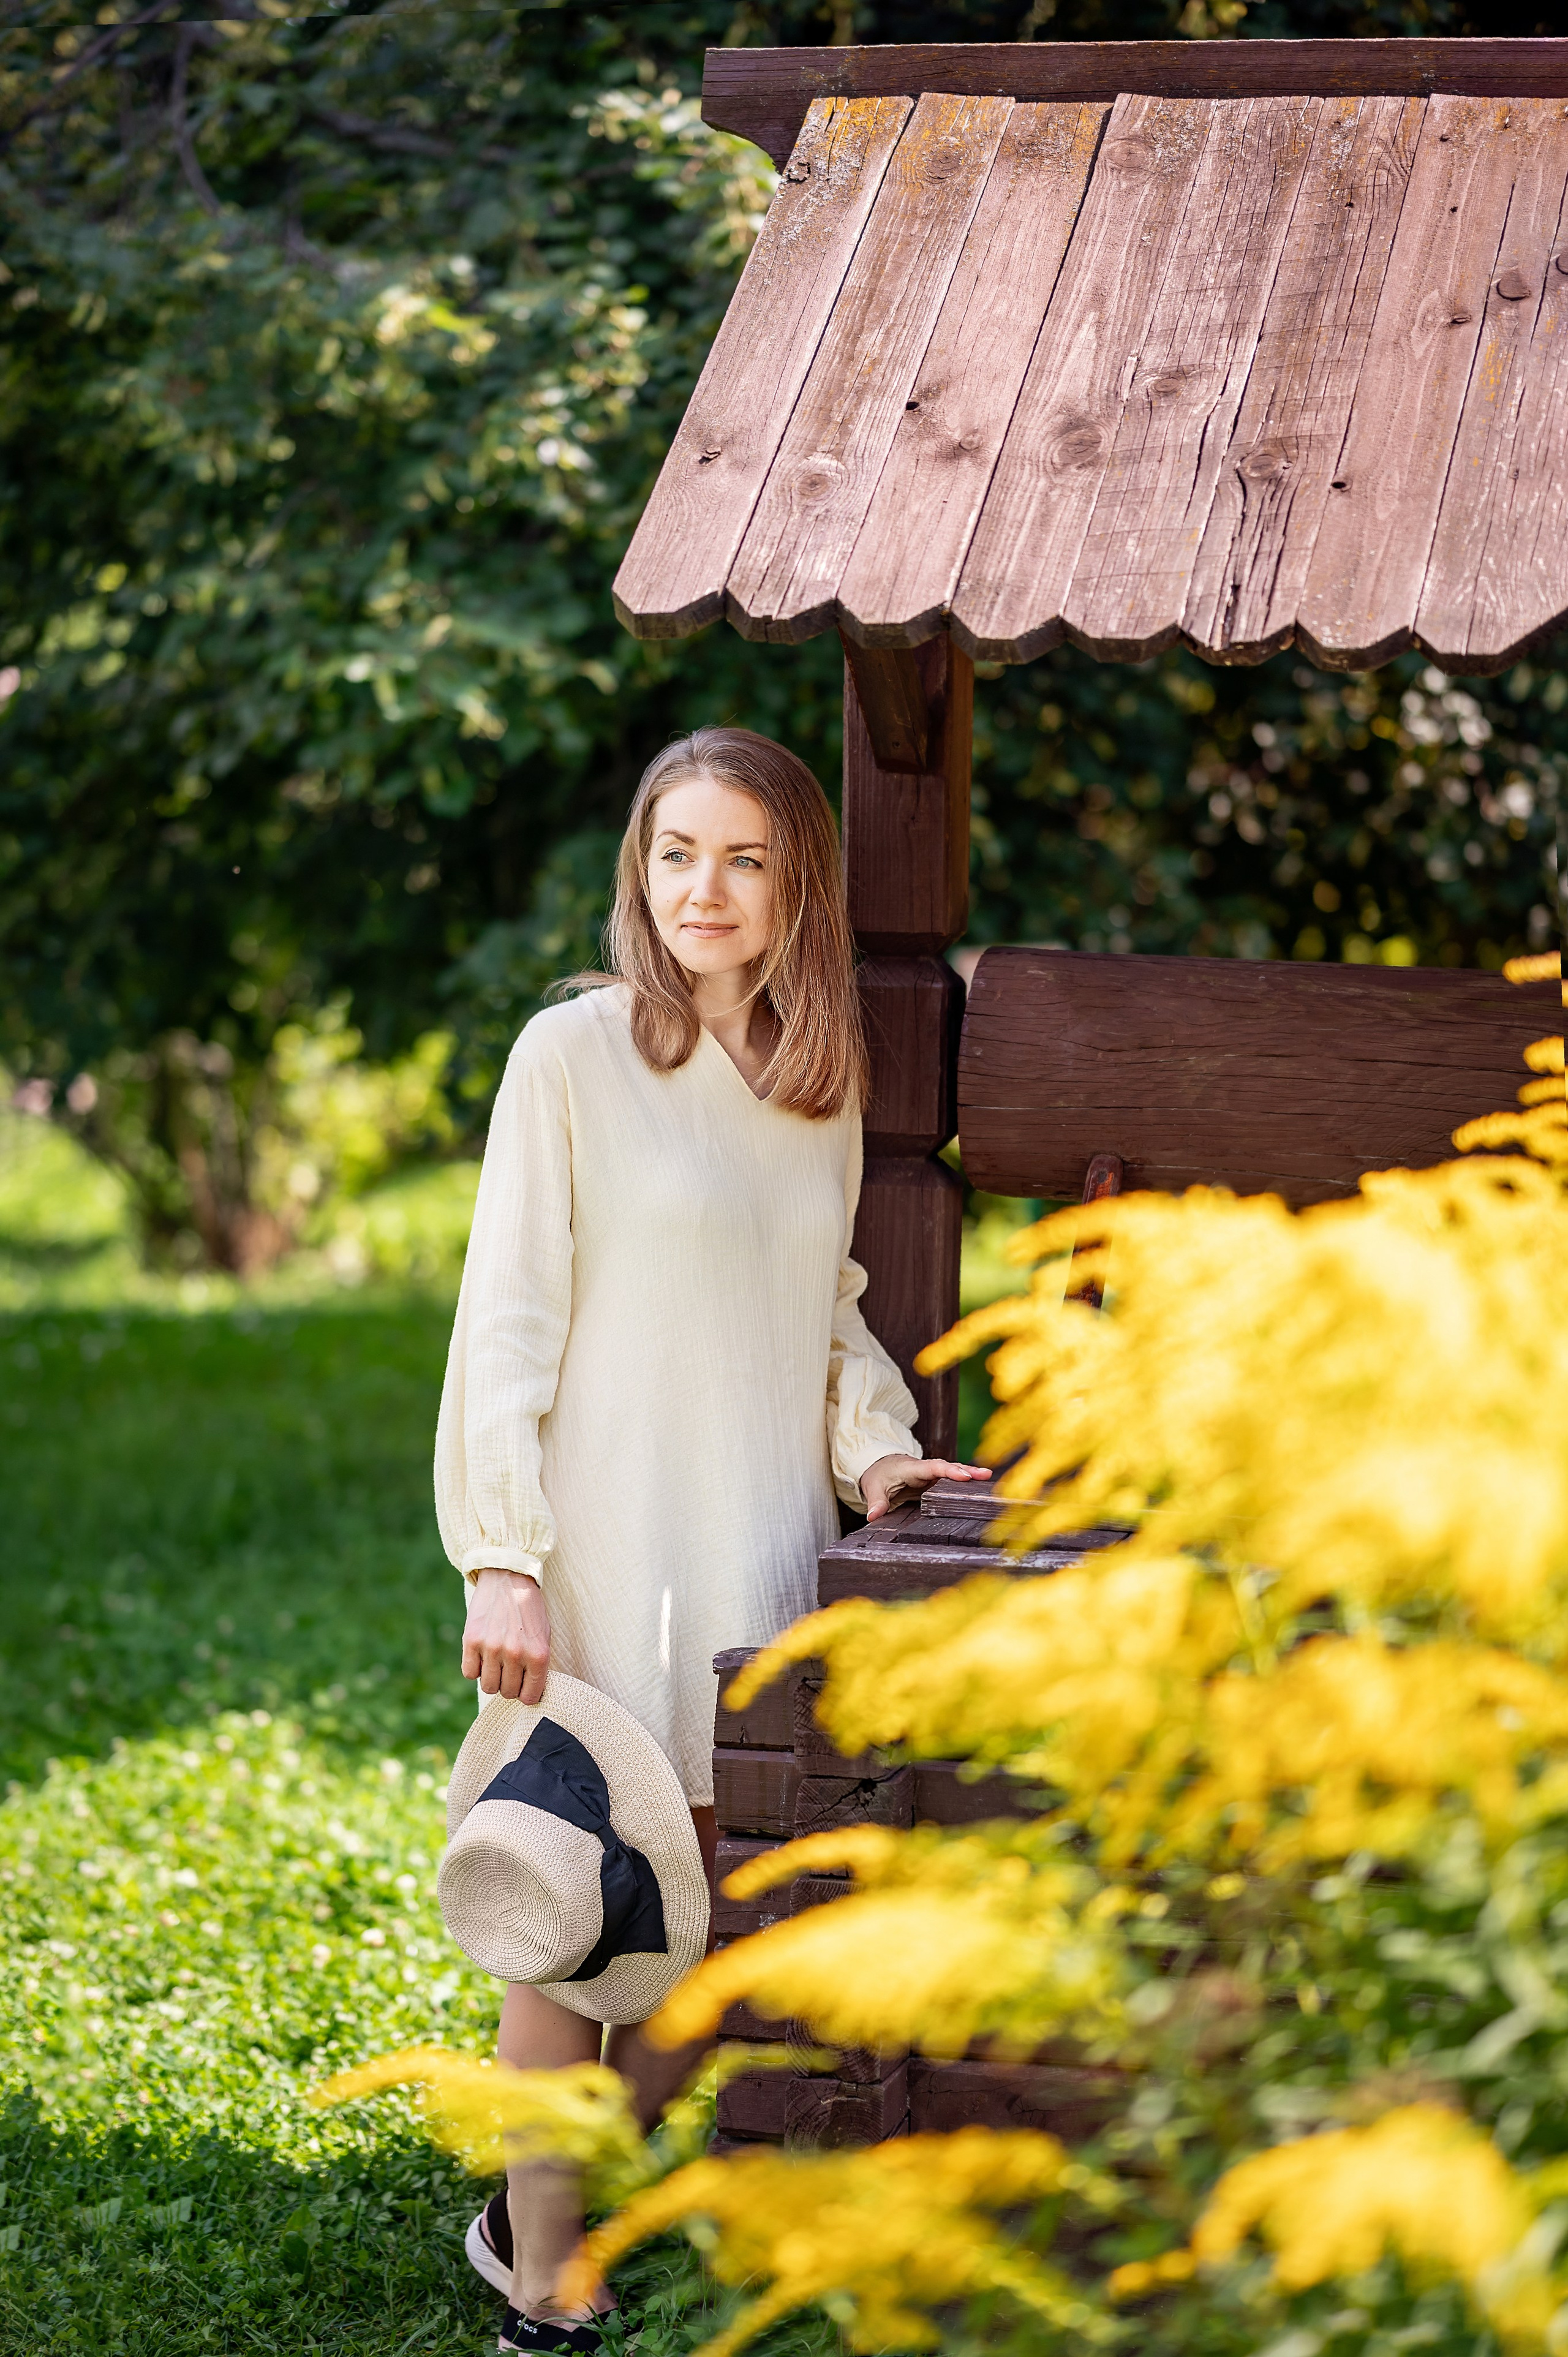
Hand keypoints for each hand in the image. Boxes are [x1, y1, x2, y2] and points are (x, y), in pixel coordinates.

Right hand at [462, 1568, 550, 1702]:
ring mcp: (492, 1648)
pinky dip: (474, 1668)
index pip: (529, 1697)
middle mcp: (515, 1654)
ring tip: (495, 1662)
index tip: (522, 1686)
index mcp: (538, 1655)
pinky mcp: (472, 1640)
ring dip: (491, 1678)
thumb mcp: (543, 1636)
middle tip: (508, 1669)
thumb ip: (537, 1665)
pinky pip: (469, 1673)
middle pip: (507, 1693)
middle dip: (508, 1685)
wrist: (508, 1577)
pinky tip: (481, 1655)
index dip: (525, 1694)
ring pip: (488, 1686)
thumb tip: (528, 1693)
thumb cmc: (529, 1609)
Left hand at [860, 1455, 991, 1522]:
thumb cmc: (878, 1475)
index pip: (933, 1467)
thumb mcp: (872, 1488)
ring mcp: (930, 1475)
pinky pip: (950, 1481)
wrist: (878, 1466)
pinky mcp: (933, 1482)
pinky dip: (965, 1482)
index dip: (949, 1471)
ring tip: (988, 1478)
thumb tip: (873, 1516)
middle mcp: (924, 1469)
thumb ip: (876, 1502)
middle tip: (986, 1475)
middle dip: (966, 1471)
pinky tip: (979, 1487)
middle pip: (948, 1468)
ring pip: (953, 1473)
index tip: (964, 1476)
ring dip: (970, 1475)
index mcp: (911, 1468)